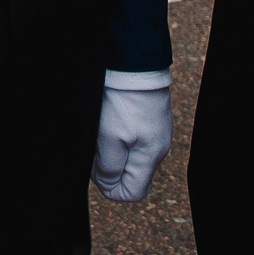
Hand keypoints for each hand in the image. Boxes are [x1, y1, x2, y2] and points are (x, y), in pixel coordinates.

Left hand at [93, 70, 173, 201]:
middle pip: (131, 175)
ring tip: (102, 129)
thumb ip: (109, 167)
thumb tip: (109, 183)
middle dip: (109, 167)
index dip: (110, 188)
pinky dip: (117, 135)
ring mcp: (155, 132)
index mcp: (150, 156)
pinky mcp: (149, 118)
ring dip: (112, 150)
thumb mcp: (108, 137)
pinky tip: (109, 119)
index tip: (96, 169)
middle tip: (96, 146)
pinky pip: (132, 139)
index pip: (133, 193)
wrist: (134, 61)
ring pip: (130, 156)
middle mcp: (158, 147)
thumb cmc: (121, 99)